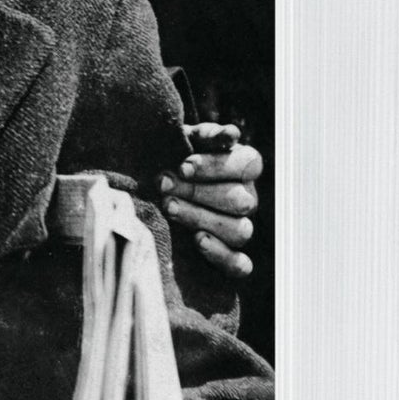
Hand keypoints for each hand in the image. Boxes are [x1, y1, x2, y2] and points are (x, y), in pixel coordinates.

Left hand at [160, 123, 262, 278]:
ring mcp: (241, 227)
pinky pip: (240, 265)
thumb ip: (205, 135)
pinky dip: (222, 255)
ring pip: (240, 230)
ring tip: (169, 208)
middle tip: (164, 186)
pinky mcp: (230, 256)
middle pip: (241, 200)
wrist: (151, 185)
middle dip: (199, 193)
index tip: (183, 165)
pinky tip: (198, 241)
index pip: (247, 164)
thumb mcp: (182, 140)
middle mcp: (247, 198)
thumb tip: (230, 134)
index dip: (217, 166)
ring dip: (202, 219)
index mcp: (243, 166)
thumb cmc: (170, 157)